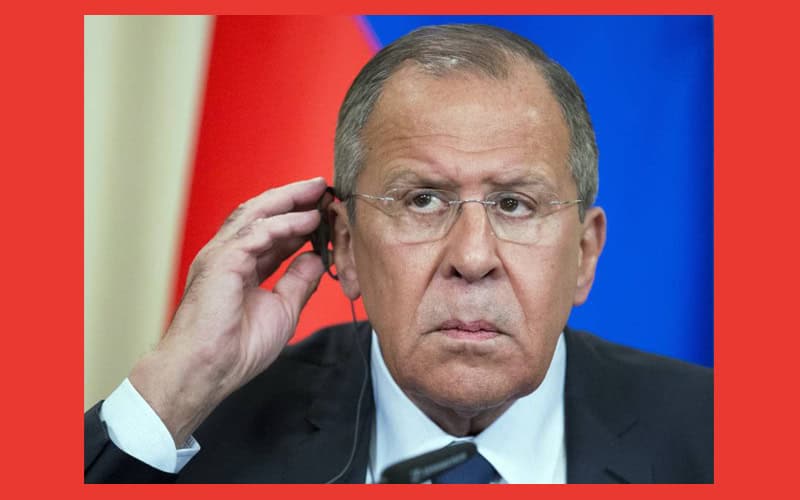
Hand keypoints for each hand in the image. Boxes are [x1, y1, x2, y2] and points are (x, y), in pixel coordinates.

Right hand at [129, 177, 328, 444]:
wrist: (207, 370)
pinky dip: (285, 223)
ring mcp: (222, 255)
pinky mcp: (222, 261)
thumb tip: (317, 260)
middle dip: (293, 198)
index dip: (297, 220)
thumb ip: (298, 282)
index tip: (323, 212)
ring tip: (316, 191)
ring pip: (256, 214)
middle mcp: (229, 255)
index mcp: (240, 267)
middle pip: (262, 214)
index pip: (271, 233)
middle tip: (321, 188)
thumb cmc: (235, 349)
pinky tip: (307, 219)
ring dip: (289, 200)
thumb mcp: (282, 309)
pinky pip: (257, 233)